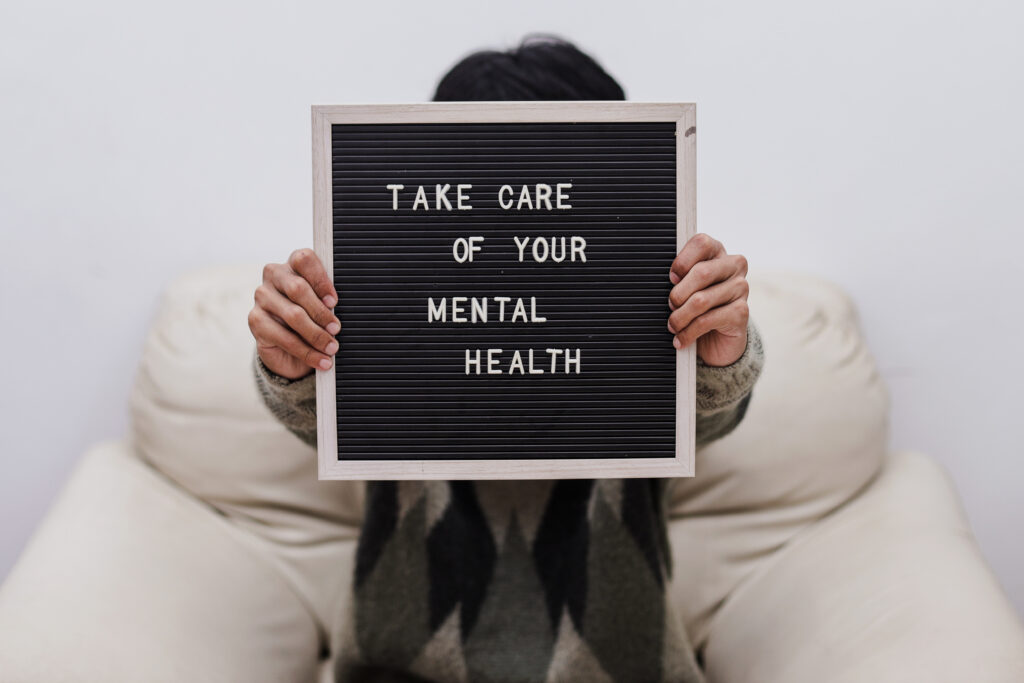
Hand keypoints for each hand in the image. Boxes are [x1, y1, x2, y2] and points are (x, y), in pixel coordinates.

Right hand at [248, 248, 340, 379]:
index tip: (334, 301)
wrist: (290, 346)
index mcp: (294, 264)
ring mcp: (262, 297)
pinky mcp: (255, 320)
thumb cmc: (312, 318)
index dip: (320, 279)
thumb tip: (338, 312)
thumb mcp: (323, 307)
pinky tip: (321, 360)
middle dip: (321, 312)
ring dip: (316, 335)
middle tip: (336, 329)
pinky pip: (284, 337)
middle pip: (298, 288)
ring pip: (292, 314)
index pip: (304, 259)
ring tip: (332, 348)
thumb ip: (327, 302)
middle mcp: (274, 275)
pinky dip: (306, 352)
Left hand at [667, 233, 749, 366]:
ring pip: (701, 300)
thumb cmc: (696, 308)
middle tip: (670, 306)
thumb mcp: (686, 289)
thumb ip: (679, 278)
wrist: (716, 340)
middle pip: (701, 272)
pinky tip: (681, 339)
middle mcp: (733, 266)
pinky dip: (688, 332)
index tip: (671, 278)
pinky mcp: (741, 312)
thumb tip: (667, 281)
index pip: (701, 242)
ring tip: (673, 326)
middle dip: (678, 294)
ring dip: (680, 317)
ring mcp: (741, 288)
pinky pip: (707, 320)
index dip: (682, 261)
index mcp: (717, 252)